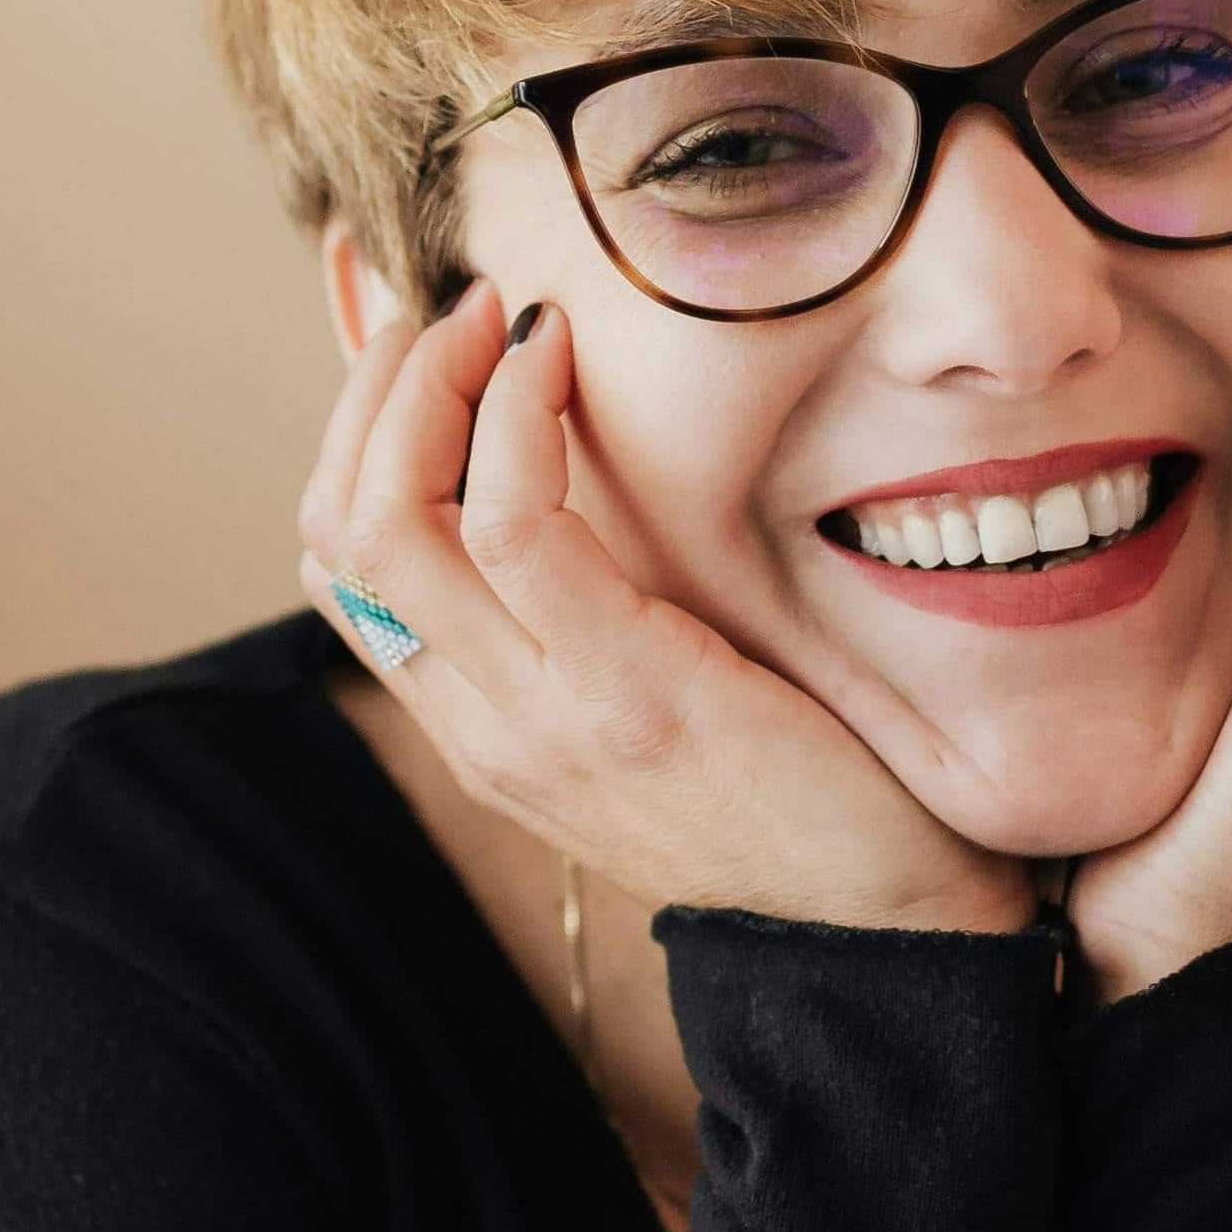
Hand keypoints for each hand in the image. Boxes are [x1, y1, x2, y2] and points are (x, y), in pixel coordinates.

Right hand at [298, 278, 1032, 938]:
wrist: (895, 921)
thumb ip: (592, 615)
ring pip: (392, 519)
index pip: (340, 565)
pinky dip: (517, 413)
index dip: (352, 432)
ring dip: (429, 381)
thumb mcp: (657, 700)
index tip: (423, 344)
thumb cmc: (800, 789)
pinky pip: (515, 524)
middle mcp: (485, 729)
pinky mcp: (629, 691)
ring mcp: (543, 718)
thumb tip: (568, 472)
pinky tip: (558, 358)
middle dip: (373, 390)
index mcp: (481, 730)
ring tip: (496, 315)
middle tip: (453, 310)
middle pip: (336, 530)